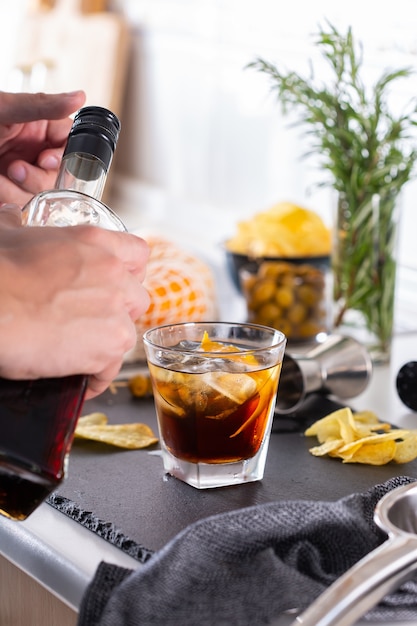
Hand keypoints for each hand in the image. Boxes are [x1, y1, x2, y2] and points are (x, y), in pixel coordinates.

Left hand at [0, 90, 85, 205]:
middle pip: (55, 175)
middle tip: (14, 168)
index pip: (68, 144)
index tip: (45, 159)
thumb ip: (42, 105)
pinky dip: (6, 199)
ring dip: (16, 190)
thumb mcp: (3, 109)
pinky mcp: (6, 190)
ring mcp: (18, 172)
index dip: (62, 156)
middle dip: (36, 177)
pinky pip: (18, 204)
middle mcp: (30, 150)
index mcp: (36, 127)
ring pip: (37, 193)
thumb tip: (79, 96)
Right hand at [0, 204, 149, 398]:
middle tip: (91, 321)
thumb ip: (16, 224)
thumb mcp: (6, 234)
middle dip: (119, 311)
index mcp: (94, 243)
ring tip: (79, 353)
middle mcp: (113, 275)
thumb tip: (11, 215)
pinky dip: (96, 377)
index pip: (136, 253)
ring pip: (127, 334)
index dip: (130, 272)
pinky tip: (80, 378)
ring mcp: (115, 312)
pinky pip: (111, 368)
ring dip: (107, 344)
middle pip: (137, 298)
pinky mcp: (108, 346)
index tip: (119, 284)